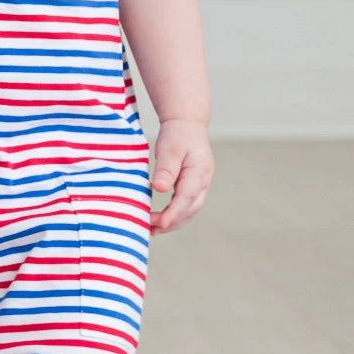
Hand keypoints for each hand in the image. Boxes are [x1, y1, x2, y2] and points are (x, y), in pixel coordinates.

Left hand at [150, 118, 213, 234]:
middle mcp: (203, 181)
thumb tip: (160, 189)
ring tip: (153, 229)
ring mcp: (201, 184)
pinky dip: (175, 213)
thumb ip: (165, 169)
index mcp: (199, 172)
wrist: (187, 123)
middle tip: (150, 230)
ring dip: (173, 221)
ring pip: (189, 210)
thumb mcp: (169, 149)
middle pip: (190, 209)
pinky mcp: (195, 185)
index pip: (186, 198)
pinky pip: (186, 204)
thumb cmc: (177, 134)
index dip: (173, 214)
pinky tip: (161, 218)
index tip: (159, 224)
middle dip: (171, 223)